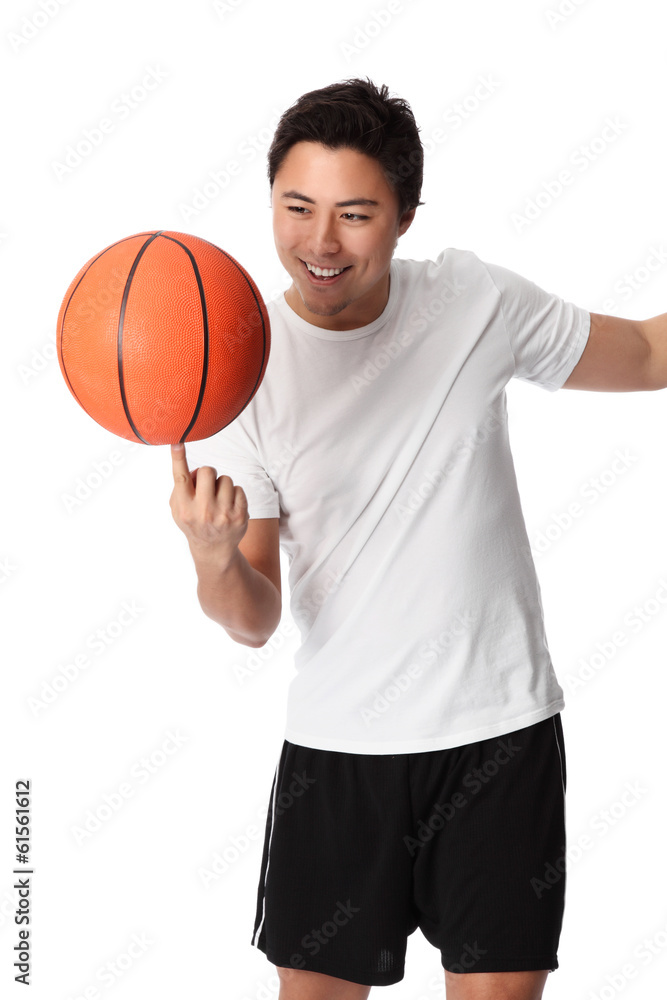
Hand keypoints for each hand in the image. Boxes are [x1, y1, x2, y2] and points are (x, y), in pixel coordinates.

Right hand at [169, 442, 248, 565]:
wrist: (214, 549)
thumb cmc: (194, 522)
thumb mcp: (178, 509)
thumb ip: (180, 488)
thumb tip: (193, 469)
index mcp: (184, 507)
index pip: (180, 478)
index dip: (178, 458)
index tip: (177, 442)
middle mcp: (203, 511)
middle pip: (207, 470)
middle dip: (207, 473)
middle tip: (206, 485)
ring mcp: (223, 514)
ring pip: (225, 478)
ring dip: (221, 485)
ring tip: (218, 499)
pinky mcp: (240, 515)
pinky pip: (238, 488)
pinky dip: (234, 494)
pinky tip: (228, 506)